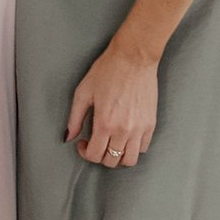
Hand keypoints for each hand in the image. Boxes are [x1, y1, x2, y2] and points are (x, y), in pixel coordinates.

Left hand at [66, 39, 159, 169]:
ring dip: (118, 157)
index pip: (95, 155)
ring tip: (111, 144)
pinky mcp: (151, 123)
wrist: (134, 58)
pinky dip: (133, 148)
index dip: (85, 153)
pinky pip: (143, 148)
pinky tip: (124, 136)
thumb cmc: (108, 71)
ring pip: (130, 160)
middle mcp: (124, 130)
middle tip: (95, 142)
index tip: (82, 142)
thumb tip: (68, 136)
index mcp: (105, 123)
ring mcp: (140, 128)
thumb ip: (74, 118)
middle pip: (111, 161)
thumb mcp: (83, 92)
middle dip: (99, 156)